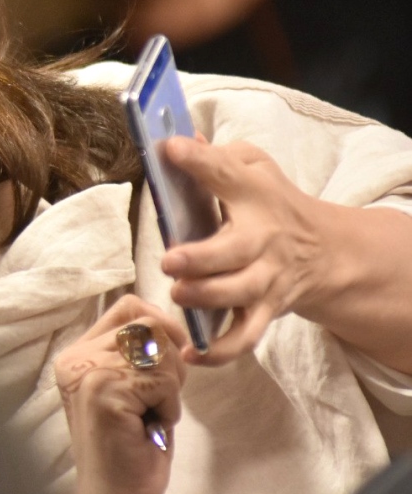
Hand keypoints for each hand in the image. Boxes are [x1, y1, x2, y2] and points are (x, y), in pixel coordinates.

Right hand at [57, 295, 187, 493]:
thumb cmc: (129, 446)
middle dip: (170, 361)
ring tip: (150, 415)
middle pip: (148, 324)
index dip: (160, 322)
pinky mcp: (105, 389)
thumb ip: (137, 353)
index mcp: (78, 354)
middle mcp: (76, 357)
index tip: (173, 352)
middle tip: (158, 398)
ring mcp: (88, 371)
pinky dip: (169, 407)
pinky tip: (150, 427)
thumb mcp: (129, 389)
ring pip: (160, 351)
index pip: (127, 307)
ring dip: (170, 388)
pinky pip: (164, 381)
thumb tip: (173, 325)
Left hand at [158, 136, 323, 365]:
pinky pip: (243, 337)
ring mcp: (263, 280)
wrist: (323, 249)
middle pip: (234, 253)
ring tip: (178, 295)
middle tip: (171, 261)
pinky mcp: (263, 311)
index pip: (226, 174)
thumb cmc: (271, 202)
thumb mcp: (253, 167)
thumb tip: (180, 141)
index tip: (171, 150)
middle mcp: (261, 241)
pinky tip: (190, 353)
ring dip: (206, 299)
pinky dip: (219, 351)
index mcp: (254, 195)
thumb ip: (217, 156)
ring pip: (238, 297)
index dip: (199, 160)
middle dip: (201, 260)